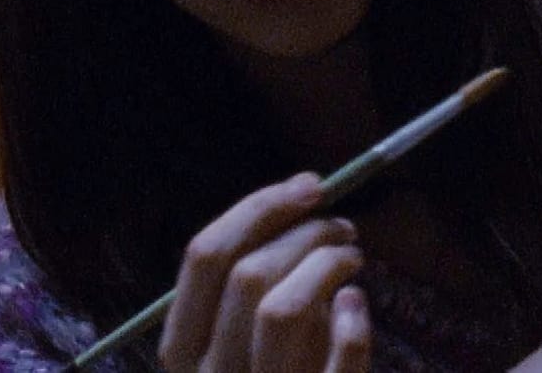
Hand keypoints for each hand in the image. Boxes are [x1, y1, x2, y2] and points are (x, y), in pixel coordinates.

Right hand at [158, 172, 371, 372]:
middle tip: (341, 226)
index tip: (309, 187)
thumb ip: (253, 285)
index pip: (204, 256)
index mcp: (183, 351)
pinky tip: (358, 305)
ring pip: (280, 309)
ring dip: (325, 266)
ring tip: (352, 258)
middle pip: (246, 275)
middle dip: (303, 232)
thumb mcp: (241, 342)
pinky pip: (337, 368)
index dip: (259, 209)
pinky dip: (353, 327)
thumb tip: (300, 201)